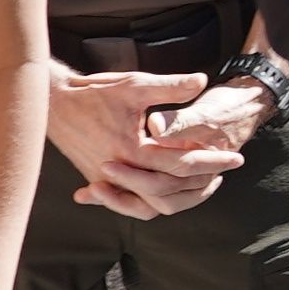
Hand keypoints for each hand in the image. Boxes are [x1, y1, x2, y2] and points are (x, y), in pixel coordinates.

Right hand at [54, 66, 238, 217]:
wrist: (52, 105)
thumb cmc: (94, 93)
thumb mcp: (135, 85)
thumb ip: (170, 87)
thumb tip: (201, 81)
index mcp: (133, 151)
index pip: (183, 164)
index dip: (213, 160)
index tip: (236, 157)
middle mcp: (120, 173)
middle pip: (170, 194)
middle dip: (201, 184)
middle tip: (225, 172)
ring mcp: (106, 183)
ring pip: (149, 208)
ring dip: (179, 198)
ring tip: (202, 184)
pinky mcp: (98, 183)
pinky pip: (131, 203)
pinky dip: (153, 201)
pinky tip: (172, 192)